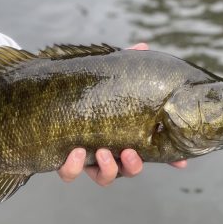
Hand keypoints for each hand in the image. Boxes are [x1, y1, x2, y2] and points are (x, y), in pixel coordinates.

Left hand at [58, 42, 186, 185]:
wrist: (41, 103)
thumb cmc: (82, 91)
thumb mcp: (104, 77)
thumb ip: (123, 64)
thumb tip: (143, 46)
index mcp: (123, 135)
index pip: (151, 151)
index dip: (169, 161)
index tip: (181, 164)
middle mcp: (108, 152)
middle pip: (129, 170)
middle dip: (133, 166)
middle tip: (129, 152)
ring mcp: (86, 160)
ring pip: (103, 177)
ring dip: (108, 169)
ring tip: (103, 152)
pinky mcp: (64, 162)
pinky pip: (70, 174)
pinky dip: (74, 167)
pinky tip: (76, 151)